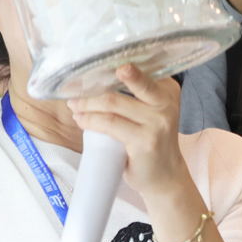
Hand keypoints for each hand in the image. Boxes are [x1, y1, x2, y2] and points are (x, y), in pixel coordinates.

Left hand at [67, 65, 189, 197]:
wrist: (165, 175)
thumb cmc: (151, 140)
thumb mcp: (150, 112)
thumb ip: (133, 95)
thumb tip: (91, 81)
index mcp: (167, 89)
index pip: (138, 68)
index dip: (111, 65)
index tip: (89, 67)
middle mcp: (166, 101)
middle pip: (124, 80)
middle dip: (95, 84)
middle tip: (74, 86)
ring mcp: (158, 121)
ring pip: (112, 103)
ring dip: (87, 104)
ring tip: (74, 106)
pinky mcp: (145, 140)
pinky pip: (109, 124)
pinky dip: (90, 120)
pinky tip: (81, 120)